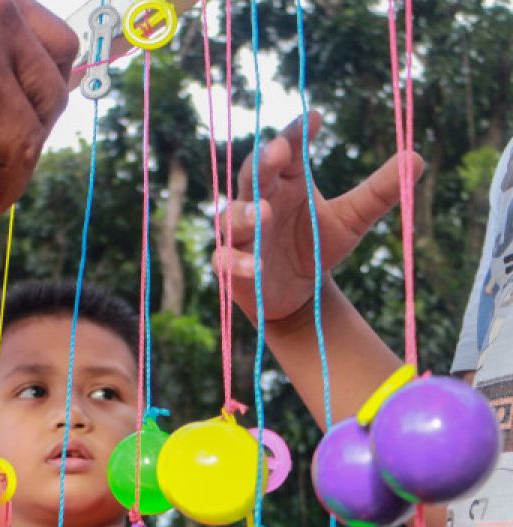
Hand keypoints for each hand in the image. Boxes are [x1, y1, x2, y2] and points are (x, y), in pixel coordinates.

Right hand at [216, 111, 423, 323]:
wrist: (299, 293)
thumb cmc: (318, 246)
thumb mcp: (352, 219)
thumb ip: (377, 191)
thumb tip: (416, 157)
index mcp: (287, 181)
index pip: (288, 150)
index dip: (297, 133)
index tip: (315, 118)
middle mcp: (260, 200)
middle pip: (253, 174)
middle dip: (263, 162)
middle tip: (279, 150)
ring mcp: (242, 233)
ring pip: (233, 216)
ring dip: (245, 213)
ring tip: (265, 214)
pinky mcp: (232, 265)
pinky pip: (226, 260)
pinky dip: (238, 263)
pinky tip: (256, 267)